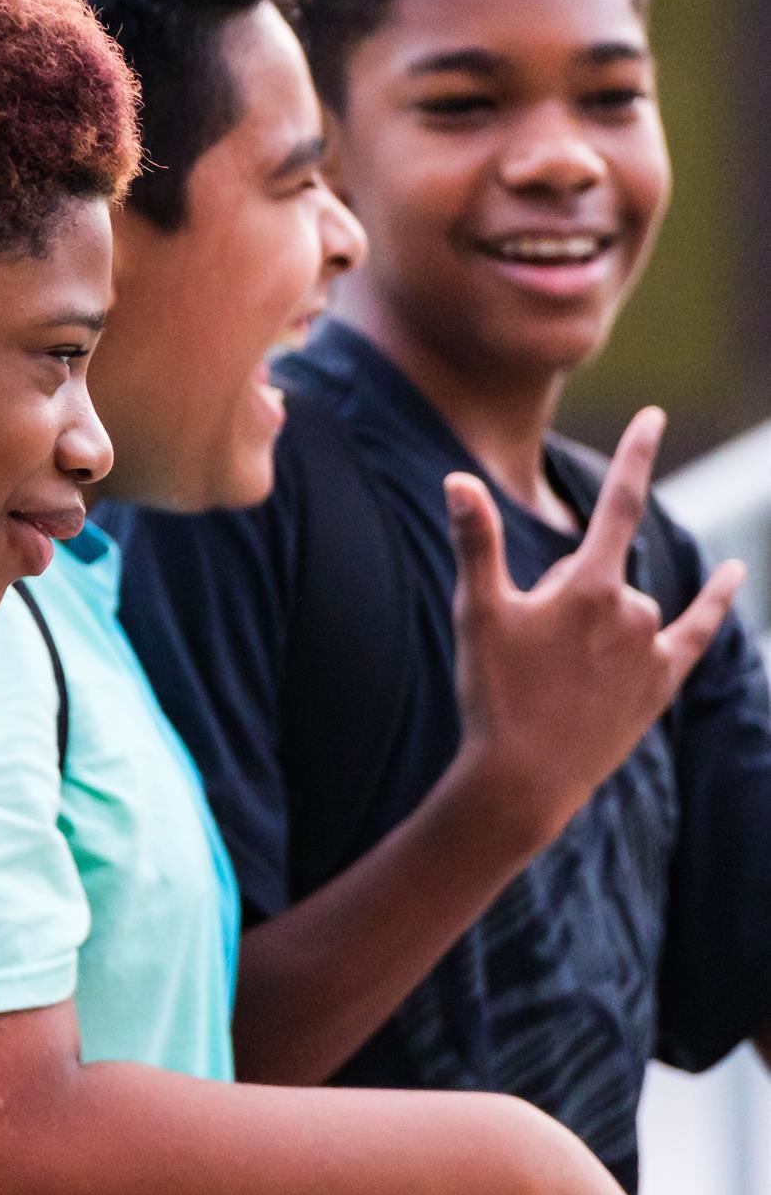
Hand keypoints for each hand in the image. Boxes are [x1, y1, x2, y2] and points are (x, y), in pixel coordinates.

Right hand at [443, 406, 744, 850]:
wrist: (523, 779)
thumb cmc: (493, 693)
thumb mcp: (478, 612)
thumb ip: (476, 540)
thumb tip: (459, 479)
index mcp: (590, 585)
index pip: (618, 503)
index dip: (635, 454)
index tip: (654, 414)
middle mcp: (633, 610)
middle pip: (601, 572)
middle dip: (563, 592)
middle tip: (524, 649)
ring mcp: (653, 649)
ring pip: (627, 608)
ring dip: (592, 621)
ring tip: (549, 676)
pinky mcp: (662, 683)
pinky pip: (697, 630)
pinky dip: (717, 601)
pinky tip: (735, 575)